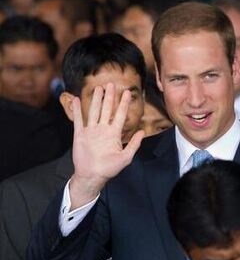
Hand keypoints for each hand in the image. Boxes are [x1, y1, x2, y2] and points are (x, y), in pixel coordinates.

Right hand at [69, 83, 143, 208]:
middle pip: (107, 109)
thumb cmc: (110, 168)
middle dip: (110, 97)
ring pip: (94, 111)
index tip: (128, 93)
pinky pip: (79, 120)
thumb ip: (134, 144)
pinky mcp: (80, 135)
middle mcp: (103, 130)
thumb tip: (143, 131)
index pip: (120, 115)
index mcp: (114, 134)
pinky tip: (76, 99)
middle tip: (111, 84)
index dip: (124, 104)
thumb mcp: (126, 157)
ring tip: (98, 88)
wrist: (92, 175)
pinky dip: (78, 109)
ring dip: (96, 100)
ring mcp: (91, 131)